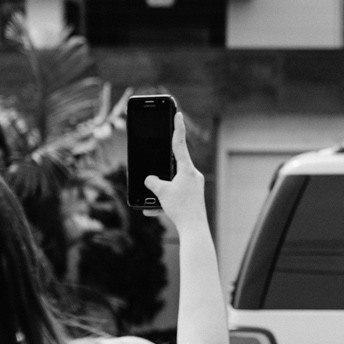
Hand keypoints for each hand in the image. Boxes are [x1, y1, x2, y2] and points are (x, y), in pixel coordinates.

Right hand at [145, 110, 206, 230]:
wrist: (194, 229)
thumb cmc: (181, 208)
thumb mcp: (162, 192)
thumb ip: (153, 182)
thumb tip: (150, 179)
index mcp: (187, 169)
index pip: (179, 144)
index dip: (177, 128)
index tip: (178, 114)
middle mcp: (193, 176)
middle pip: (173, 168)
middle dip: (162, 174)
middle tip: (160, 181)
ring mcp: (194, 187)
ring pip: (173, 184)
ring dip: (161, 193)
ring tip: (154, 204)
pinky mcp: (193, 198)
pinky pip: (175, 196)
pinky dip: (164, 202)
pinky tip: (153, 211)